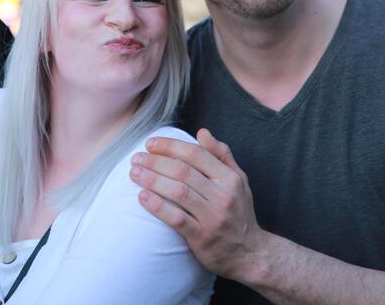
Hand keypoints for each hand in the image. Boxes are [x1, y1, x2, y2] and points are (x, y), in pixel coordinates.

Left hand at [130, 128, 264, 278]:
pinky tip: (142, 197)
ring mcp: (212, 216)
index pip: (196, 154)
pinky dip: (157, 206)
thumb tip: (202, 132)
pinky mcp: (202, 237)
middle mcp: (222, 195)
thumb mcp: (239, 180)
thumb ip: (221, 154)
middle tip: (136, 158)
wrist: (250, 253)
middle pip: (183, 171)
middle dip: (156, 161)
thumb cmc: (239, 212)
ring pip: (178, 192)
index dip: (170, 146)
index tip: (151, 143)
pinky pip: (176, 218)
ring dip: (152, 180)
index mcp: (229, 177)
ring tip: (134, 173)